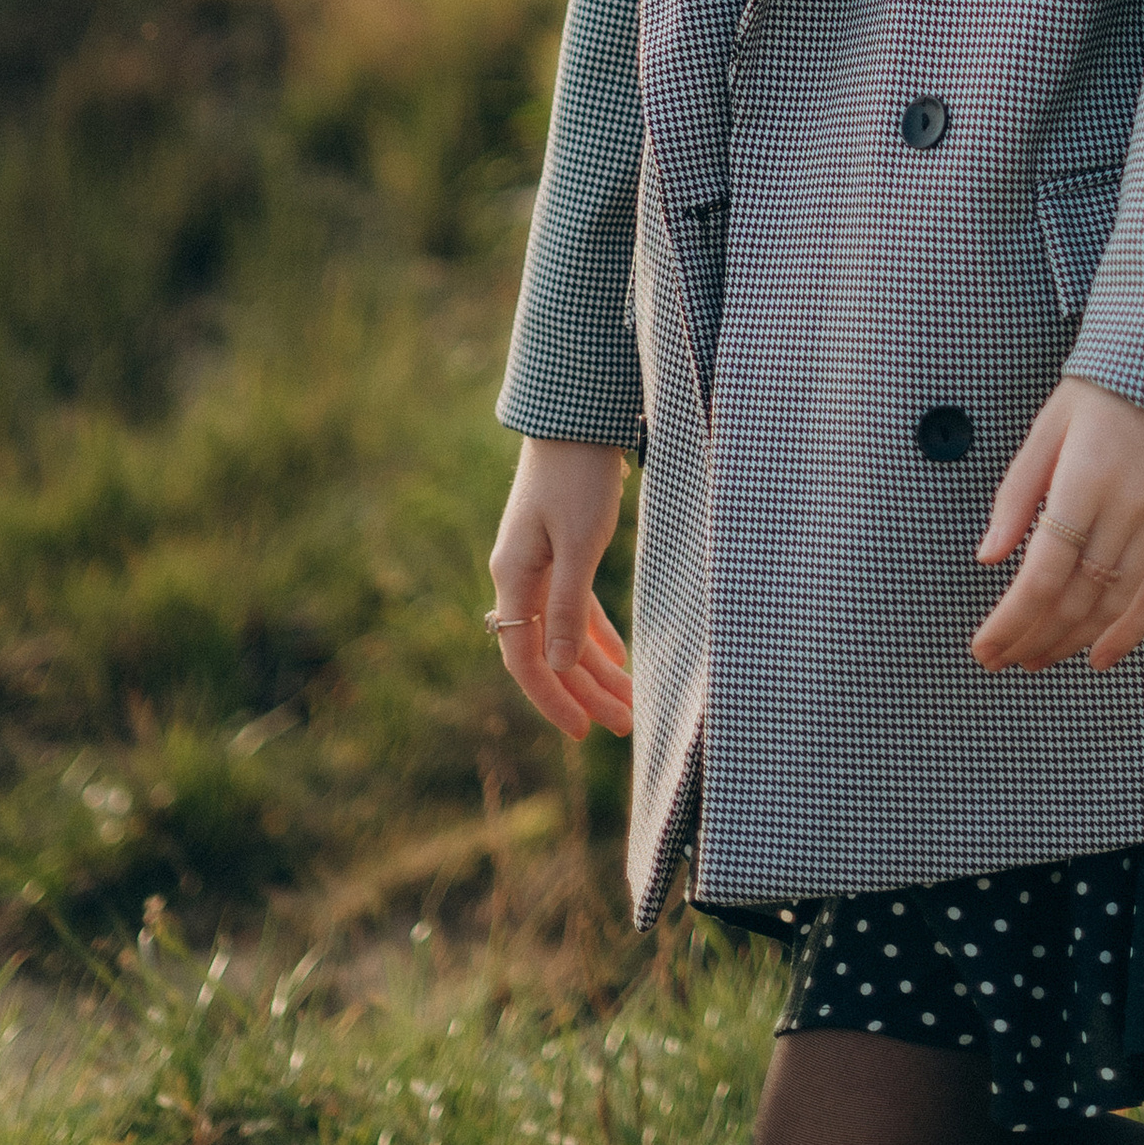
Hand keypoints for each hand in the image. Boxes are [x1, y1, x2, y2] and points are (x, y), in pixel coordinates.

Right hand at [488, 439, 635, 742]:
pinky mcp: (559, 549)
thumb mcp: (579, 542)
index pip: (525, 659)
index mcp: (513, 577)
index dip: (553, 699)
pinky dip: (595, 634)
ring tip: (630, 702)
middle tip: (626, 725)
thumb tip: (556, 666)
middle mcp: (519, 576)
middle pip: (549, 652)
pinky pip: (573, 606)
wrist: (576, 413)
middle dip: (585, 692)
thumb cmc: (579, 473)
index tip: (584, 731)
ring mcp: (538, 563)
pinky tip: (620, 657)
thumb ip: (566, 605)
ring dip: (595, 668)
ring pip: (564, 632)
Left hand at [971, 379, 1143, 674]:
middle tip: (1003, 659)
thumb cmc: (1109, 382)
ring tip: (1039, 659)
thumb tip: (988, 555)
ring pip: (1113, 605)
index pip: (1040, 575)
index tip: (982, 647)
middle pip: (1073, 599)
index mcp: (1083, 481)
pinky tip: (1102, 657)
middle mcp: (1127, 509)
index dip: (1009, 621)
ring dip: (1071, 641)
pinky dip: (1130, 632)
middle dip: (1032, 638)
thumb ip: (1017, 494)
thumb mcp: (1049, 425)